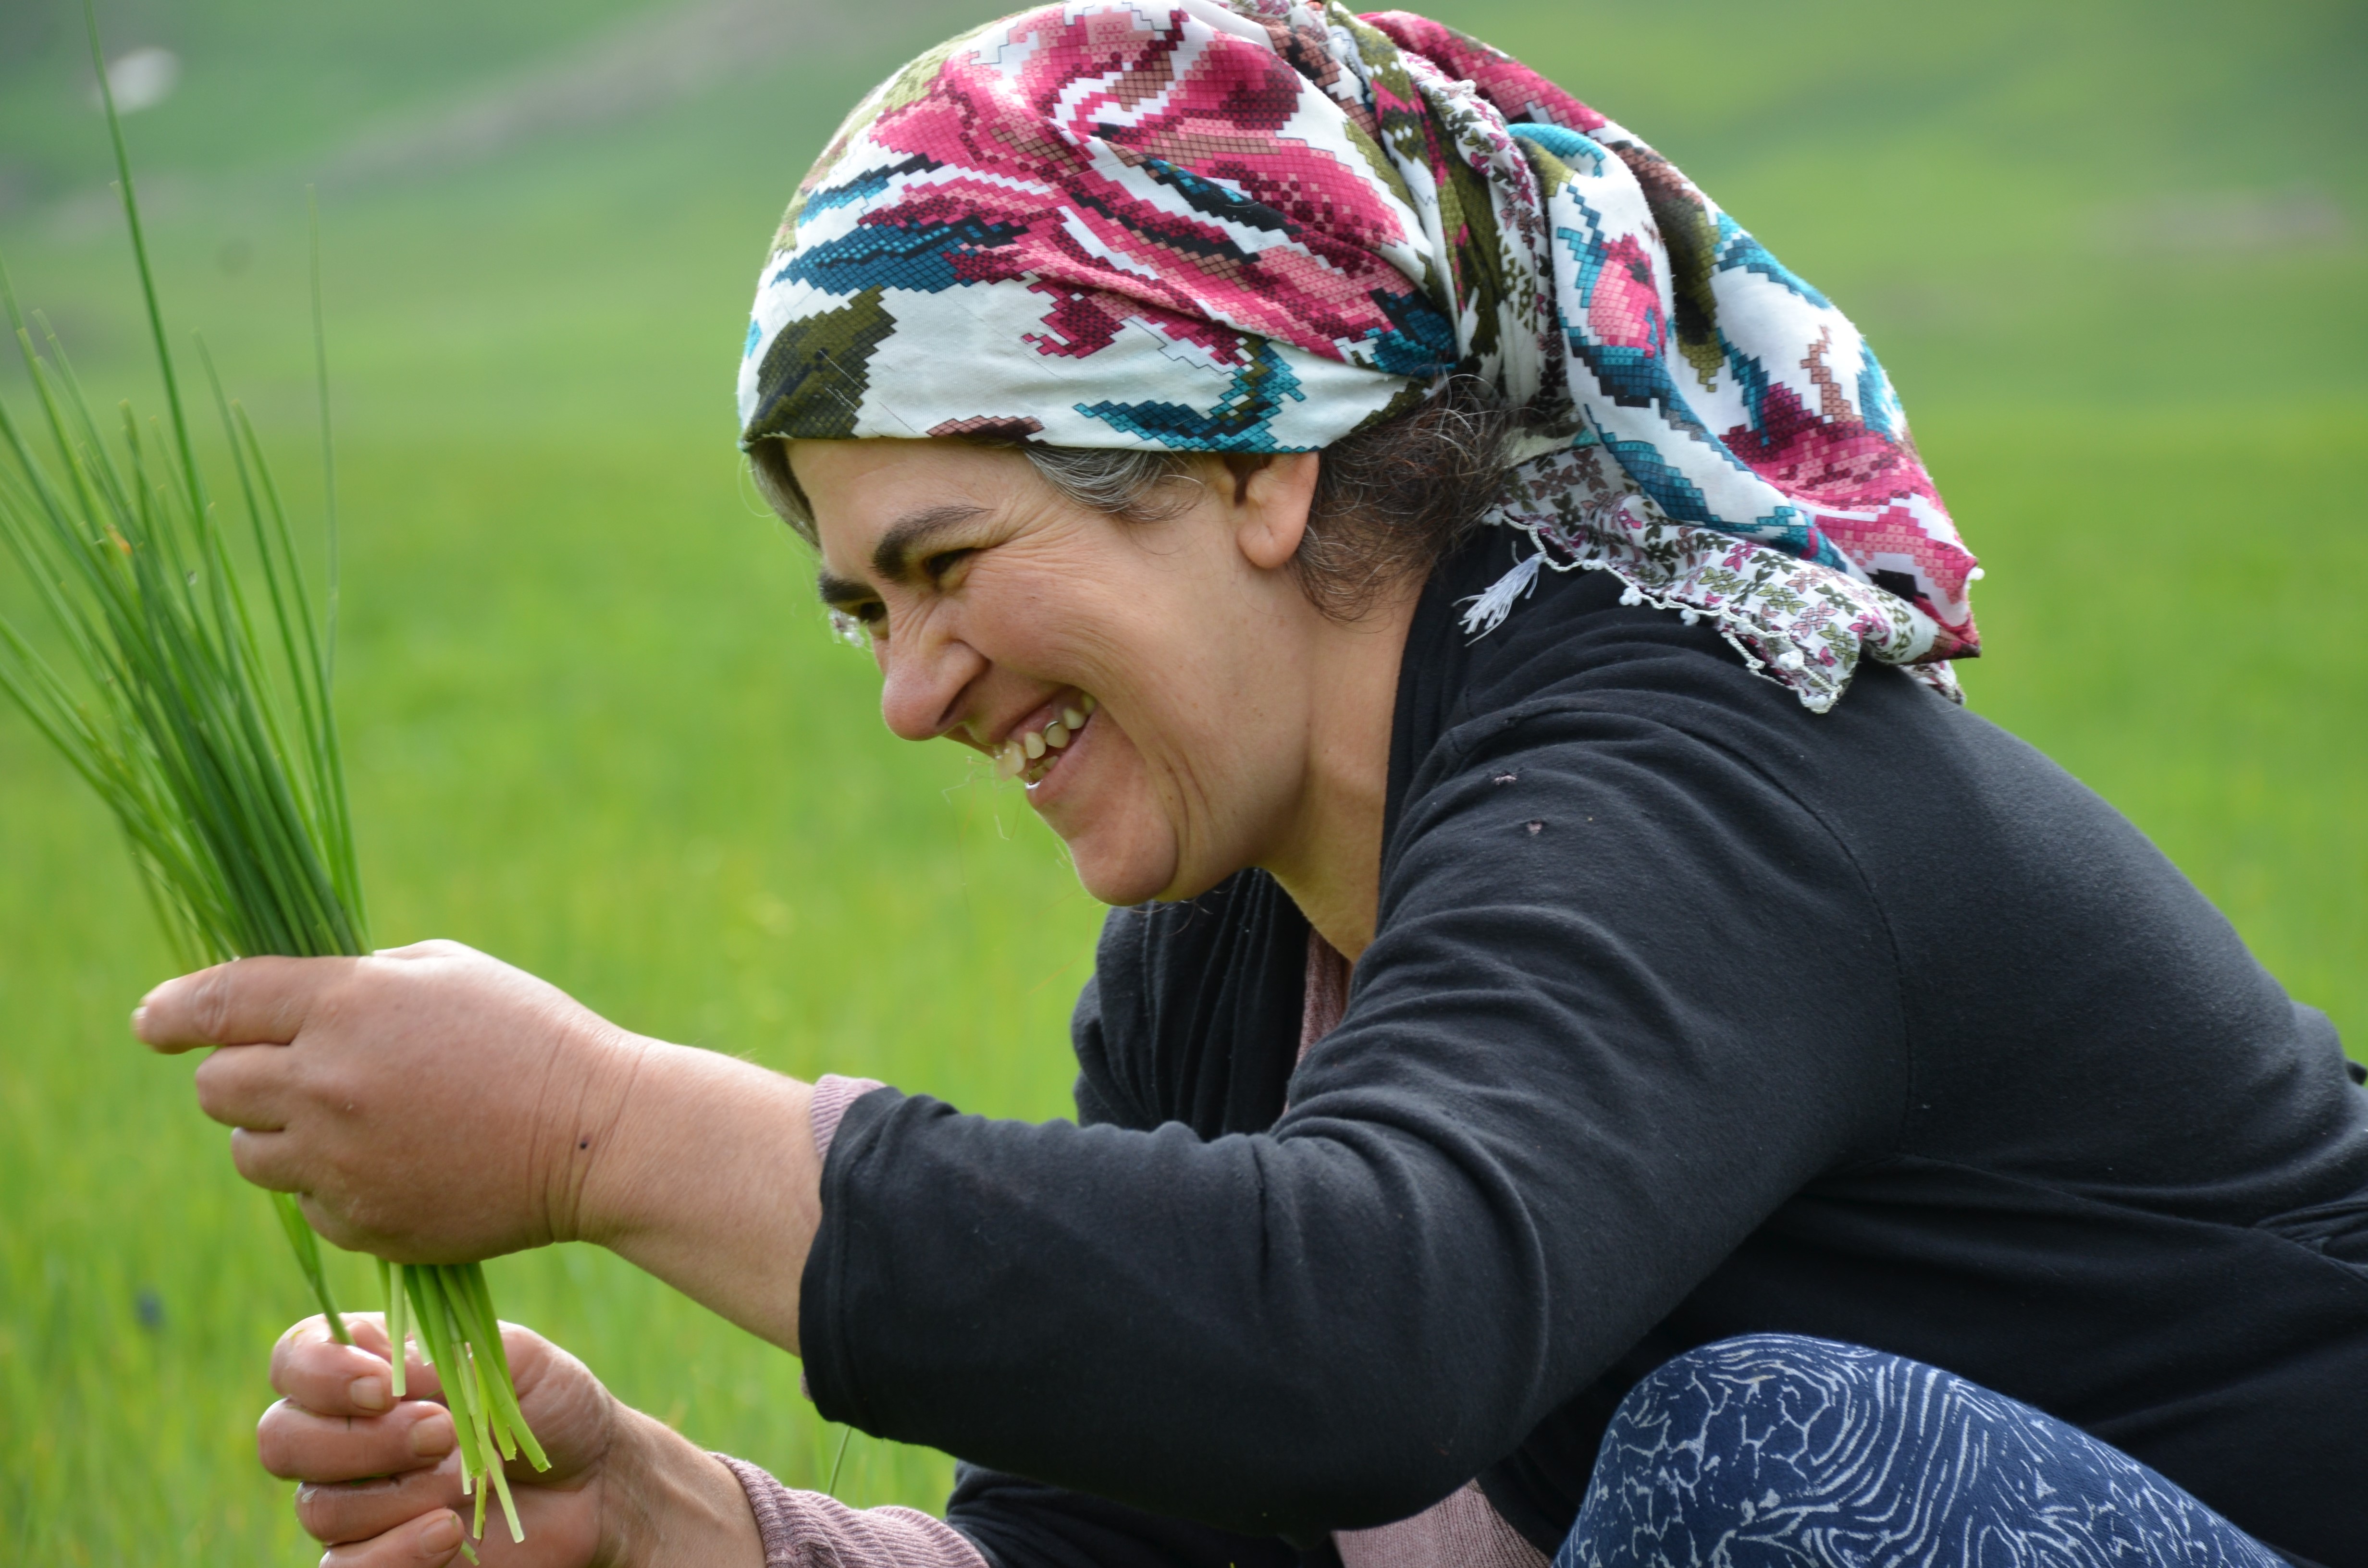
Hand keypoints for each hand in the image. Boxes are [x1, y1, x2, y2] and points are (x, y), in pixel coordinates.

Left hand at [136, 941, 822, 1350]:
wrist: (595, 1136)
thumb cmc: (528, 1036)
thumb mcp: (444, 972)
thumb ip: (353, 984)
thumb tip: (285, 1008)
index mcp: (346, 1003)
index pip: (218, 1003)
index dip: (171, 1011)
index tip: (151, 1022)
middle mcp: (326, 1082)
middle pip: (215, 1088)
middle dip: (240, 1076)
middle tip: (293, 1076)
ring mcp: (340, 1160)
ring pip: (248, 1154)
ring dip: (279, 1136)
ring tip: (354, 1124)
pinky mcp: (362, 1222)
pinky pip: (307, 1203)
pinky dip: (333, 1185)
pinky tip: (399, 1164)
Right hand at [261, 1312, 761, 1566]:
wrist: (594, 1480)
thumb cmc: (549, 1404)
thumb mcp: (512, 1359)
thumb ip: (444, 1355)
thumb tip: (388, 1374)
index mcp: (366, 1368)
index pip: (294, 1360)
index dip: (320, 1374)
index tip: (385, 1385)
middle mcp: (344, 1433)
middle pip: (282, 1439)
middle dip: (360, 1439)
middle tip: (441, 1433)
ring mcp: (354, 1501)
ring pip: (318, 1507)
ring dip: (396, 1494)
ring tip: (464, 1483)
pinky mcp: (375, 1559)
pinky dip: (393, 1554)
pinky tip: (450, 1533)